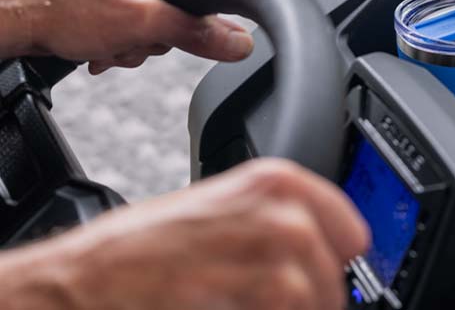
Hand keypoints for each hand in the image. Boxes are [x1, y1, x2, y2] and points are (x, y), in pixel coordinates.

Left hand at [0, 0, 253, 73]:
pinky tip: (101, 41)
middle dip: (158, 29)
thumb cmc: (63, 6)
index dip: (198, 10)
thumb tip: (241, 44)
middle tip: (131, 33)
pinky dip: (122, 33)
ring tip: (109, 39)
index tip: (169, 24)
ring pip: (159, 9)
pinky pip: (137, 10)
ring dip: (138, 37)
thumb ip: (199, 34)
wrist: (11, 17)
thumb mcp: (145, 24)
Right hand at [0, 159, 369, 309]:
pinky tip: (243, 307)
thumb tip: (325, 246)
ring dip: (303, 306)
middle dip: (325, 294)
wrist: (83, 280)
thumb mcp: (220, 206)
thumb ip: (275, 216)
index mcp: (271, 182)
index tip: (344, 265)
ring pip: (310, 296)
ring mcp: (250, 258)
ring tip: (273, 306)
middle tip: (310, 302)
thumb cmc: (144, 247)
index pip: (347, 224)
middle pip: (331, 268)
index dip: (345, 251)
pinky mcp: (228, 295)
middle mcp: (268, 213)